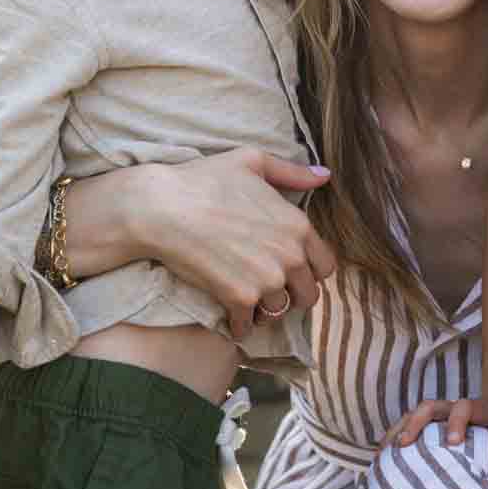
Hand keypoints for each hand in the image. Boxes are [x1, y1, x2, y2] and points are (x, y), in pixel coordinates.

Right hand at [67, 148, 335, 338]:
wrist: (162, 208)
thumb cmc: (204, 180)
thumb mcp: (252, 162)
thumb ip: (292, 173)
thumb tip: (324, 176)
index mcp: (298, 226)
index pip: (325, 265)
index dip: (311, 270)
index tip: (294, 271)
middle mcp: (290, 256)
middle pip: (309, 295)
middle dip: (294, 295)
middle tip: (274, 290)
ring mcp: (266, 280)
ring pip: (281, 312)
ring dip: (267, 311)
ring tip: (252, 304)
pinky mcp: (239, 299)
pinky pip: (249, 326)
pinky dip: (241, 326)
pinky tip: (233, 319)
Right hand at [386, 391, 487, 447]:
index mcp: (480, 408)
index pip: (463, 407)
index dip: (457, 421)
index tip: (453, 442)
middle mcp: (457, 408)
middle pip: (430, 407)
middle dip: (415, 423)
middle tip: (403, 444)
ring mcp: (444, 416)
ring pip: (416, 415)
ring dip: (399, 429)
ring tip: (382, 452)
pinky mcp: (437, 427)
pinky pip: (413, 427)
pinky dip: (396, 438)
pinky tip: (383, 456)